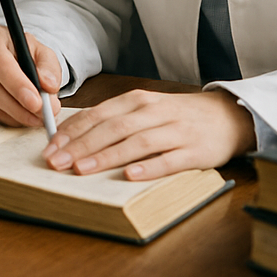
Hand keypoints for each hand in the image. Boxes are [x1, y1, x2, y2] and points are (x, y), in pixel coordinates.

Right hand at [0, 24, 61, 127]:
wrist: (12, 59)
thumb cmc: (26, 54)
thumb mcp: (43, 54)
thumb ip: (49, 68)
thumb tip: (48, 86)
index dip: (17, 83)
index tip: (36, 102)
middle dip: (19, 106)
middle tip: (42, 116)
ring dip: (15, 116)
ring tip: (38, 118)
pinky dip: (7, 119)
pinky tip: (23, 118)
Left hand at [41, 89, 255, 179]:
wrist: (227, 115)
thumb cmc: (175, 115)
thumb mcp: (143, 109)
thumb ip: (112, 119)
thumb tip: (72, 134)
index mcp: (136, 100)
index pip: (97, 114)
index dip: (72, 130)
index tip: (50, 145)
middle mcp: (153, 112)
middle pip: (111, 128)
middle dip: (80, 145)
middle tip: (56, 161)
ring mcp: (175, 131)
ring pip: (135, 142)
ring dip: (106, 156)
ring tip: (82, 169)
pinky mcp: (195, 151)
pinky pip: (169, 159)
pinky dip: (148, 167)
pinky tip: (129, 175)